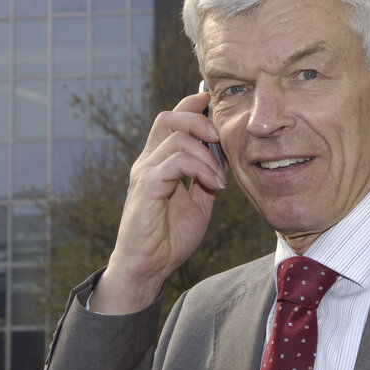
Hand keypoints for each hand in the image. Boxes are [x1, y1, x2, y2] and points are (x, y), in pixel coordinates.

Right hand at [89, 92, 225, 313]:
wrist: (148, 267)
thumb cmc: (169, 237)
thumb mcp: (198, 202)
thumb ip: (206, 178)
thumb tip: (225, 158)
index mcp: (159, 162)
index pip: (172, 120)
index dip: (191, 105)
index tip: (212, 101)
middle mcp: (148, 162)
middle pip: (169, 119)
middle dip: (199, 120)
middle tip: (220, 137)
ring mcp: (145, 174)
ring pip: (175, 139)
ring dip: (206, 154)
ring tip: (220, 178)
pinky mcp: (146, 188)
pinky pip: (174, 163)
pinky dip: (200, 168)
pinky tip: (213, 185)